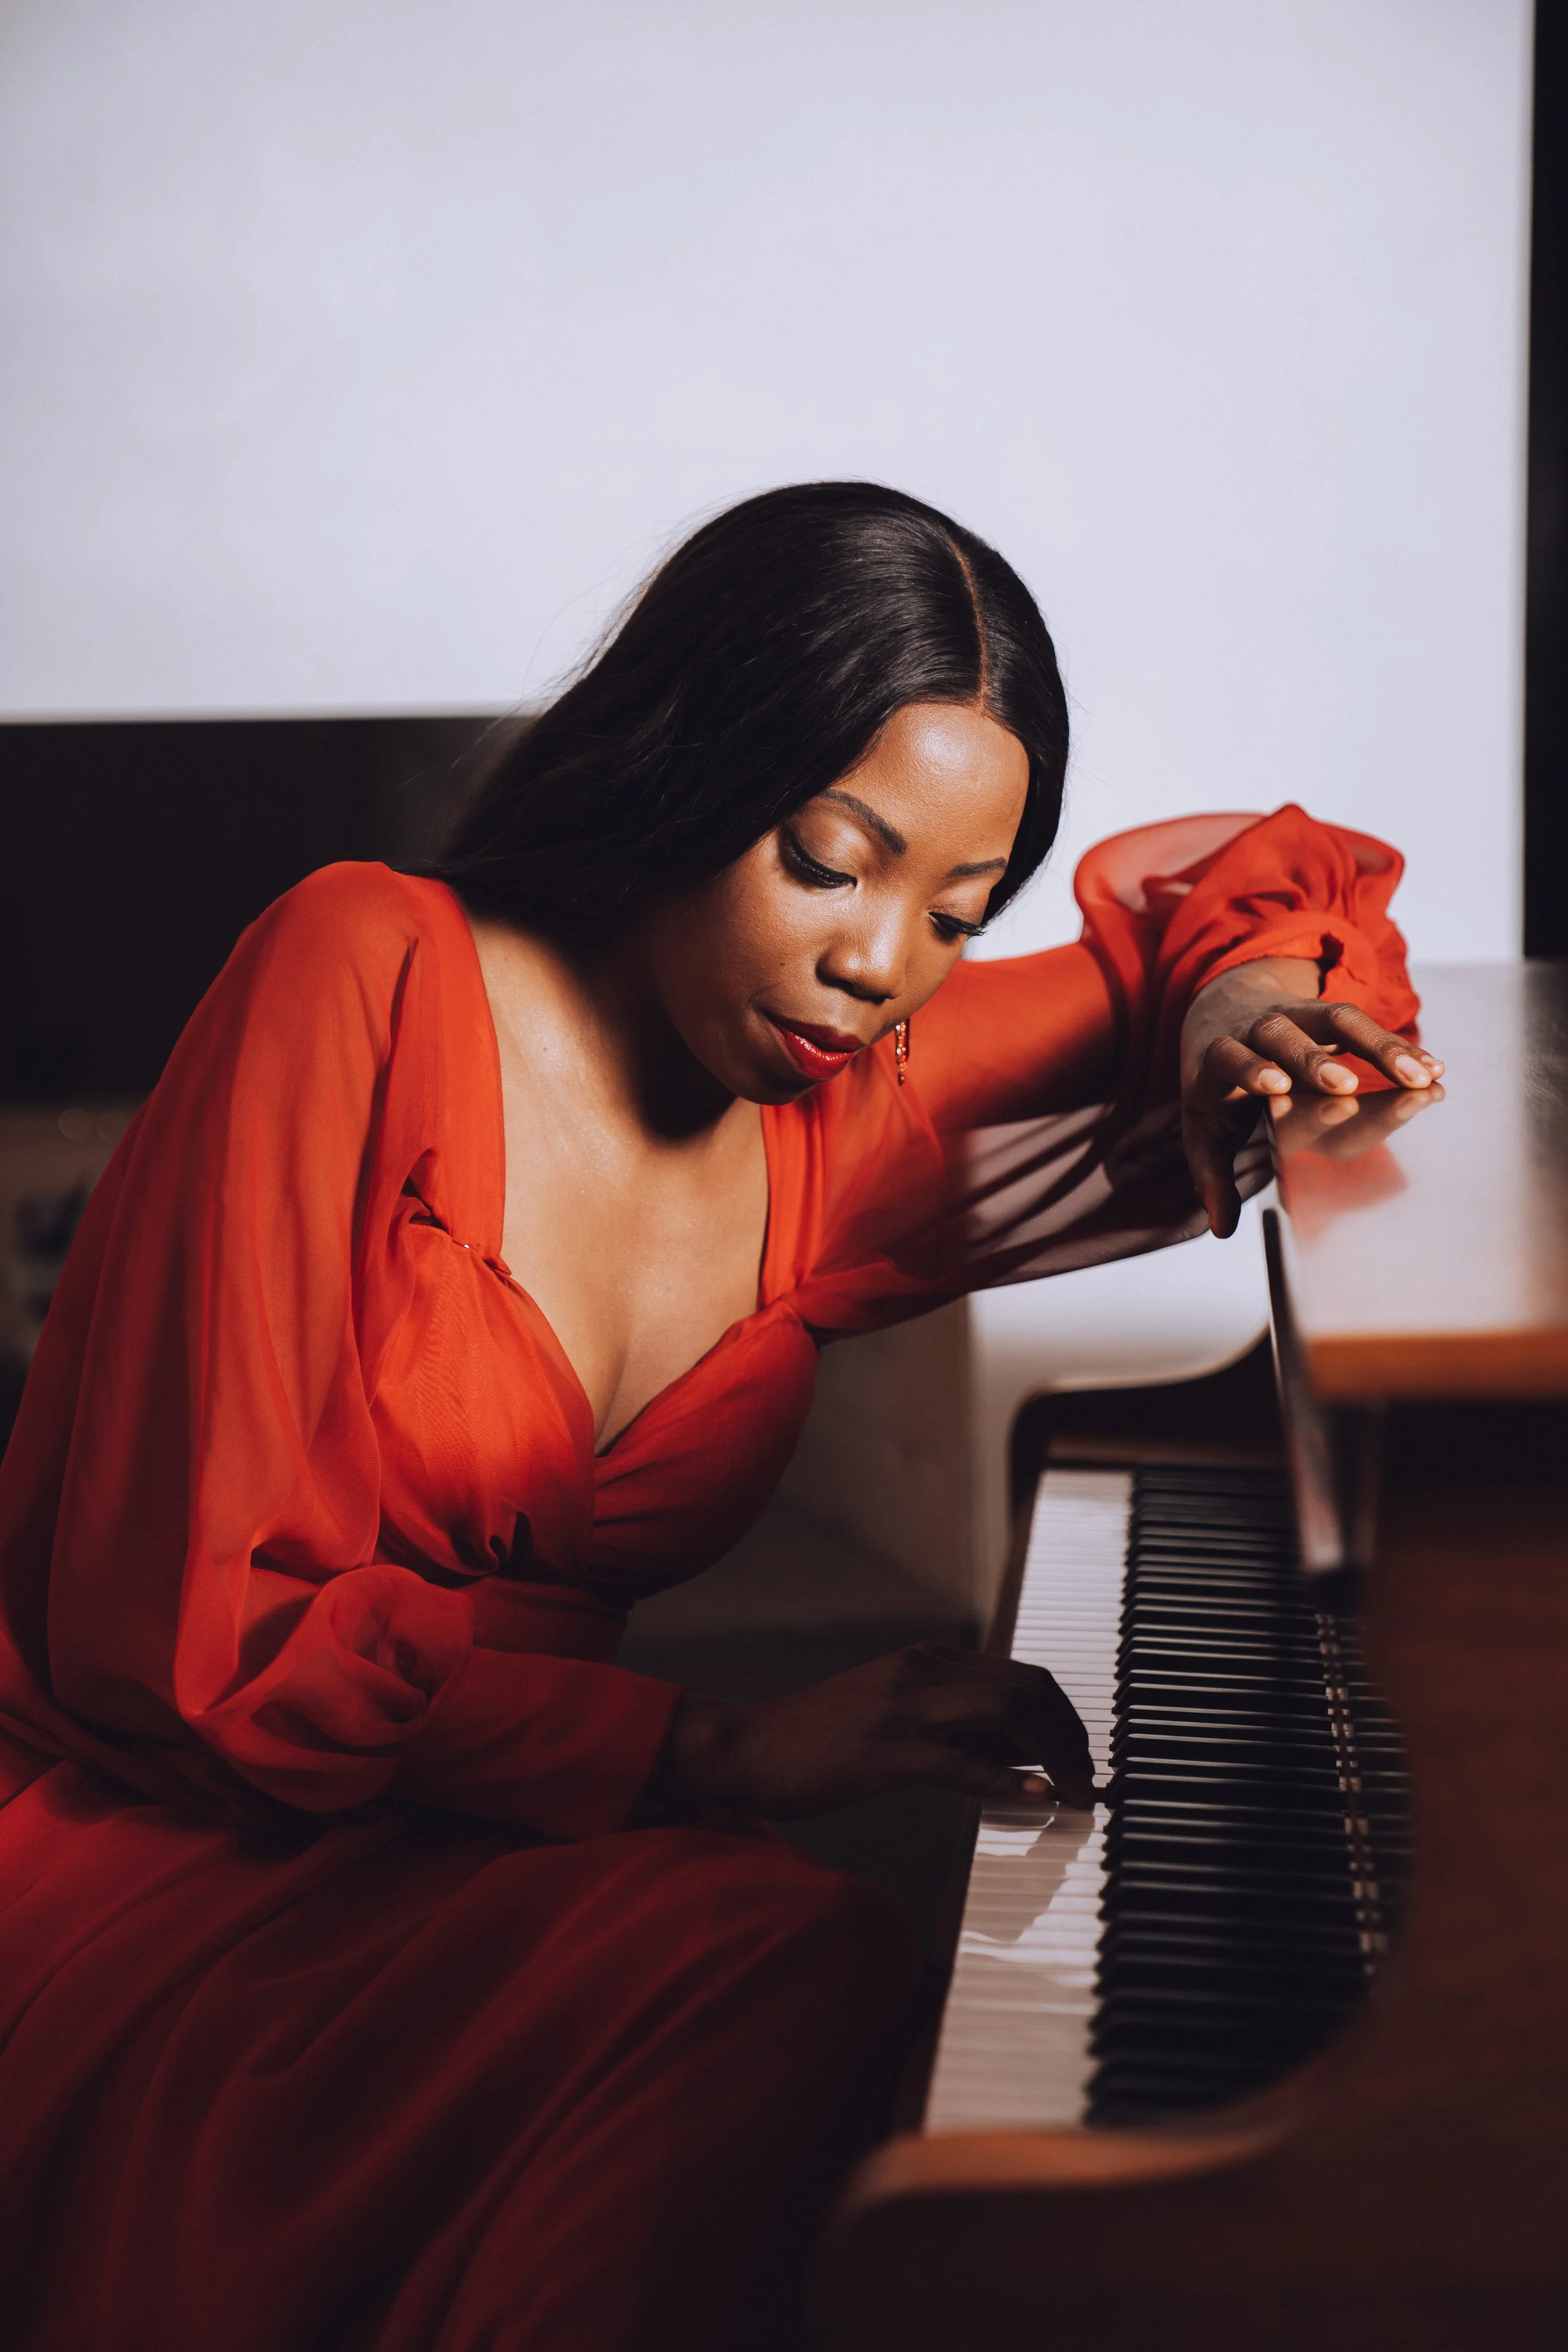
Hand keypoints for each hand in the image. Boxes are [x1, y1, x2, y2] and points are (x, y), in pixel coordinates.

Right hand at [656, 1640, 1095, 1818]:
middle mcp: (923, 1671)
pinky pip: (963, 1765)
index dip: (1063, 1714)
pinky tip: (1040, 1799)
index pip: (1021, 1674)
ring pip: (1007, 1716)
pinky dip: (1010, 1782)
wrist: (749, 1745)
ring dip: (1057, 1755)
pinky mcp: (888, 1754)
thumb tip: (1022, 1752)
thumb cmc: (821, 1739)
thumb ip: (953, 1721)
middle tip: (1089, 1776)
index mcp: (927, 1659)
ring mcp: (905, 1710)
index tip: (1081, 1753)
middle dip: (1072, 1733)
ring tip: (1078, 1790)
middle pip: (1027, 1688)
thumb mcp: (895, 1712)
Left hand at [1180, 956, 1442, 1238]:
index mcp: (1217, 1060)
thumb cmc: (1217, 1087)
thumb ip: (1212, 1175)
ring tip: (1422, 1079)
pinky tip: (1434, 1071)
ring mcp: (1296, 1018)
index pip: (1231, 1059)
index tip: (1275, 1087)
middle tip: (1346, 1086)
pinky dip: (1401, 1049)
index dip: (1250, 1071)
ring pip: (1337, 1024)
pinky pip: (1369, 1028)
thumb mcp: (1203, 1129)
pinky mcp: (1330, 1018)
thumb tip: (1222, 1229)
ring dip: (1380, 1050)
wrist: (1224, 1011)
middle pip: (1284, 1037)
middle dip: (1314, 1062)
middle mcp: (1256, 1032)